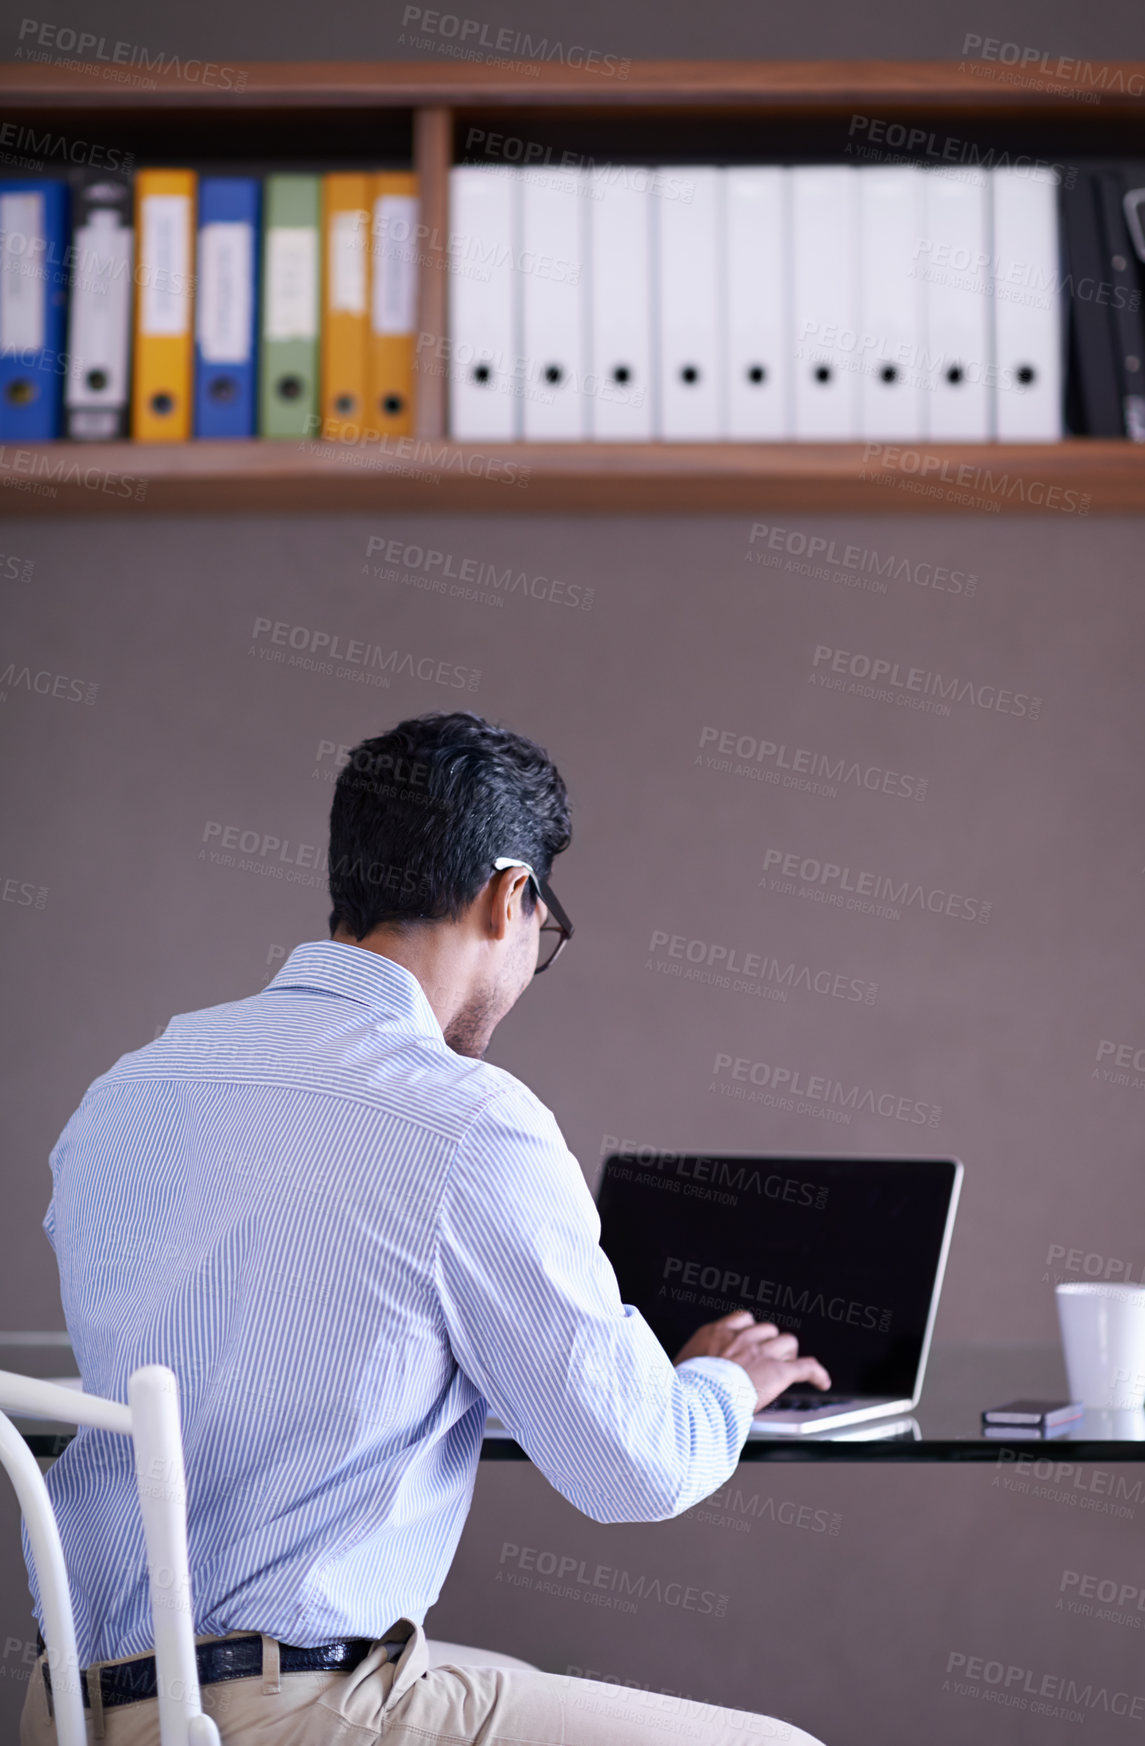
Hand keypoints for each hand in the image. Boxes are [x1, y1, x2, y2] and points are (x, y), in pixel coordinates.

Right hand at [673, 1310, 830, 1412]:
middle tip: (766, 1362)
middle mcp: (741, 1338)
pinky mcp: (778, 1372)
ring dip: (787, 1355)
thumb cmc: (682, 1390)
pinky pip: (807, 1367)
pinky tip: (822, 1381)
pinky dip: (817, 1374)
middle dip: (769, 1344)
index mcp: (716, 1334)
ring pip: (788, 1342)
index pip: (744, 1319)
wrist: (696, 1400)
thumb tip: (675, 1378)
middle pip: (768, 1330)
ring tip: (785, 1369)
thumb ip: (689, 1365)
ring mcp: (761, 1353)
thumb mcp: (678, 1368)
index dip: (750, 1332)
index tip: (750, 1342)